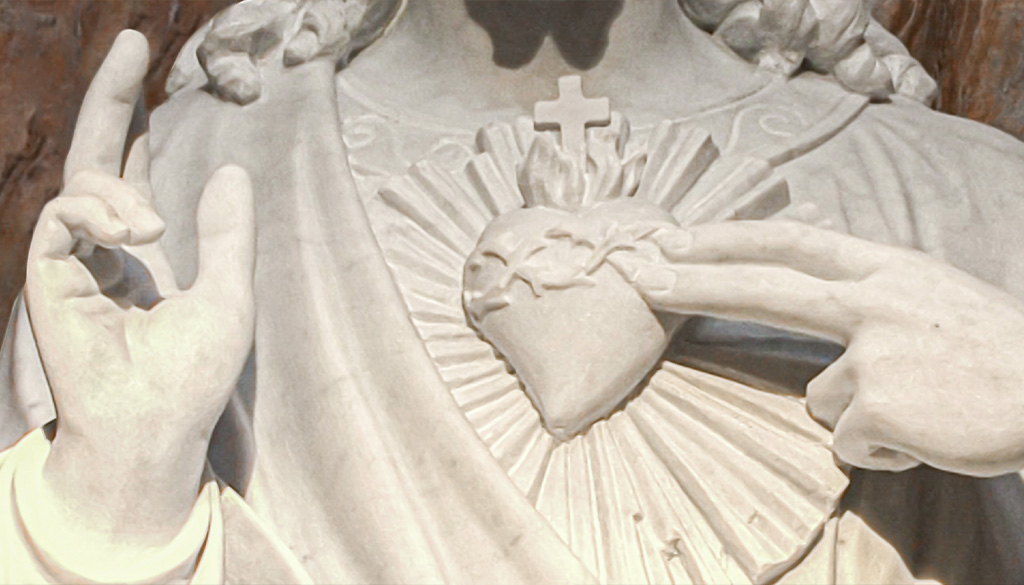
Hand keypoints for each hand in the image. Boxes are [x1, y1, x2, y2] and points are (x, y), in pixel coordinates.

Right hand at [24, 30, 255, 541]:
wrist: (154, 428)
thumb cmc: (192, 376)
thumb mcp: (228, 293)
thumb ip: (226, 233)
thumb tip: (230, 169)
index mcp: (140, 247)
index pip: (131, 168)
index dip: (135, 119)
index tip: (145, 64)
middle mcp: (102, 247)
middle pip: (97, 155)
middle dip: (113, 99)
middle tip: (133, 43)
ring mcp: (71, 261)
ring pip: (80, 185)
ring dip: (117, 191)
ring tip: (151, 226)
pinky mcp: (46, 277)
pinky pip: (60, 215)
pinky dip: (95, 213)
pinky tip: (133, 232)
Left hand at [611, 221, 1023, 476]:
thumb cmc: (996, 351)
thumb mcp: (933, 295)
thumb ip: (870, 291)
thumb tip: (813, 291)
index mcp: (890, 269)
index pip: (795, 243)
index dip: (733, 239)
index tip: (678, 238)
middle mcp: (876, 301)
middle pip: (767, 289)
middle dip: (697, 281)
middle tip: (640, 277)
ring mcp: (876, 352)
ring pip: (822, 397)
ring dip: (861, 412)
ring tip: (924, 407)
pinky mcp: (880, 404)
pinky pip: (852, 441)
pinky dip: (885, 448)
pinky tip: (930, 433)